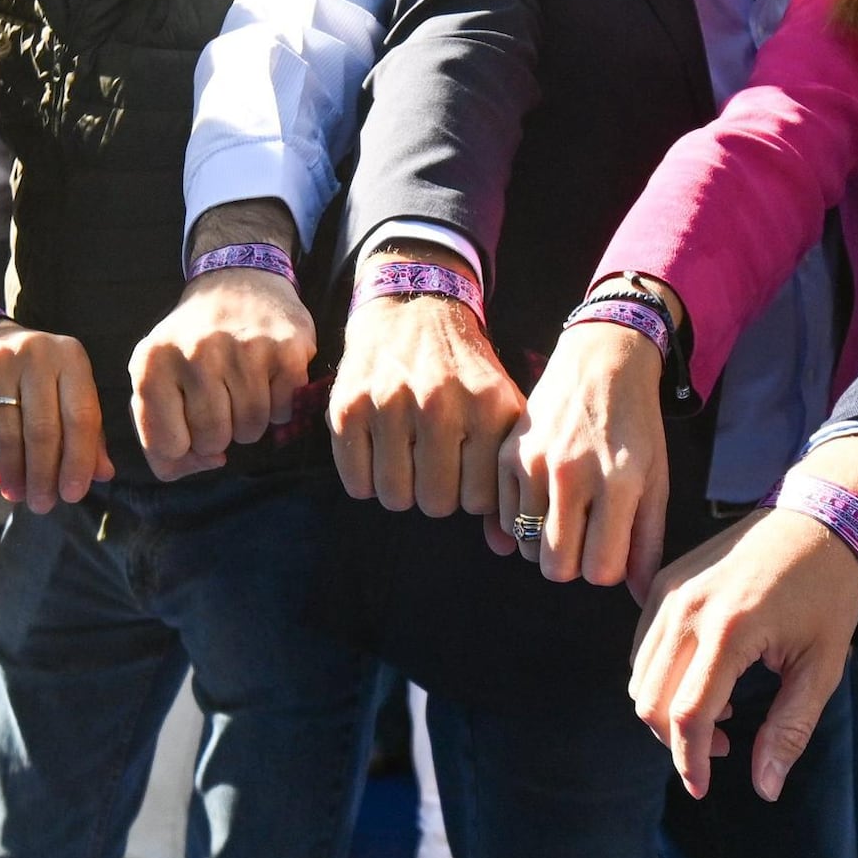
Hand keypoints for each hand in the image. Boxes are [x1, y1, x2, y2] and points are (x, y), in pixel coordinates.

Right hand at [0, 320, 107, 506]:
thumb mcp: (68, 392)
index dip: (78, 461)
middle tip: (42, 504)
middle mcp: (35, 353)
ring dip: (13, 473)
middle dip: (43, 475)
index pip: (81, 417)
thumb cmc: (36, 377)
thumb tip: (103, 473)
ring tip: (17, 494)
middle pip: (42, 429)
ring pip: (7, 433)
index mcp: (71, 357)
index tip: (72, 495)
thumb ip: (88, 431)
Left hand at [129, 264, 317, 480]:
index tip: (190, 427)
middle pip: (213, 440)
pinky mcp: (285, 349)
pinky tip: (269, 377)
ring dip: (250, 421)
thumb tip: (207, 463)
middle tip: (221, 400)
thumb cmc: (193, 341)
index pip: (167, 447)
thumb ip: (160, 432)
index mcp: (152, 363)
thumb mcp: (155, 374)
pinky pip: (284, 412)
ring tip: (244, 386)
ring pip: (251, 430)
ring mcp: (243, 349)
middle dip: (220, 433)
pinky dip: (279, 405)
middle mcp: (195, 353)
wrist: (238, 279)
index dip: (184, 449)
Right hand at [330, 282, 529, 520]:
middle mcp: (439, 403)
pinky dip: (368, 479)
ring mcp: (390, 403)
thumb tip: (509, 548)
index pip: (481, 500)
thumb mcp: (502, 411)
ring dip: (402, 489)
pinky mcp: (348, 406)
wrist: (416, 308)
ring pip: (396, 498)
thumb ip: (508, 478)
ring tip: (410, 459)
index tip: (468, 471)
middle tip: (436, 466)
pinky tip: (381, 451)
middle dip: (438, 494)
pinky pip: (357, 484)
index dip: (474, 493)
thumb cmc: (467, 372)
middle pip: (437, 504)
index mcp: (487, 406)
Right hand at [510, 314, 678, 587]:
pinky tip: (543, 498)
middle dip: (573, 564)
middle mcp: (573, 476)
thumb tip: (638, 597)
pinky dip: (522, 521)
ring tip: (566, 513)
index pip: (601, 570)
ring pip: (527, 548)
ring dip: (546, 542)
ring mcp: (535, 465)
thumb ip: (646, 541)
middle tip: (586, 536)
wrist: (601, 362)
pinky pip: (505, 519)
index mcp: (619, 484)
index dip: (607, 568)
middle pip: (557, 568)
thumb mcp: (656, 480)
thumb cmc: (637, 425)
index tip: (611, 546)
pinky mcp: (508, 455)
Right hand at [629, 507, 857, 802]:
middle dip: (677, 741)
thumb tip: (766, 788)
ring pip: (639, 676)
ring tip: (719, 714)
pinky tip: (707, 680)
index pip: (688, 714)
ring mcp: (670, 592)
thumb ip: (790, 730)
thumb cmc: (826, 591)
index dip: (689, 762)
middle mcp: (688, 609)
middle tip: (723, 749)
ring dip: (668, 711)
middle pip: (650, 700)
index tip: (703, 789)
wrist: (815, 517)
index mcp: (730, 629)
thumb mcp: (822, 666)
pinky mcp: (664, 583)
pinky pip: (642, 647)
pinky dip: (662, 678)